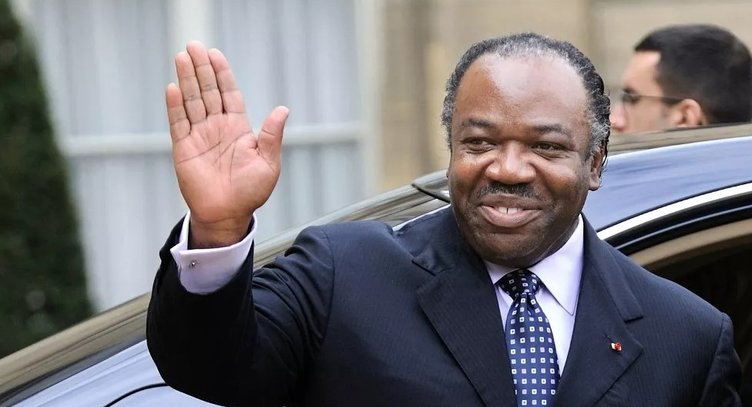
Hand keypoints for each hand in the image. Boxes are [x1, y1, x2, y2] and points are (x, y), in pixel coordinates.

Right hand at [166, 41, 288, 246]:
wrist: (228, 215)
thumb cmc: (250, 192)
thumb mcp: (268, 163)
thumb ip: (271, 135)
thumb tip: (283, 110)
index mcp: (238, 128)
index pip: (229, 94)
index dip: (222, 74)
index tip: (215, 55)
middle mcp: (217, 128)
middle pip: (207, 91)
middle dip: (201, 69)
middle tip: (194, 46)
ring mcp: (199, 136)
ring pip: (192, 102)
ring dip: (187, 80)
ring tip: (182, 57)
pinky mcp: (184, 148)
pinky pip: (178, 123)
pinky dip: (175, 106)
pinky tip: (173, 88)